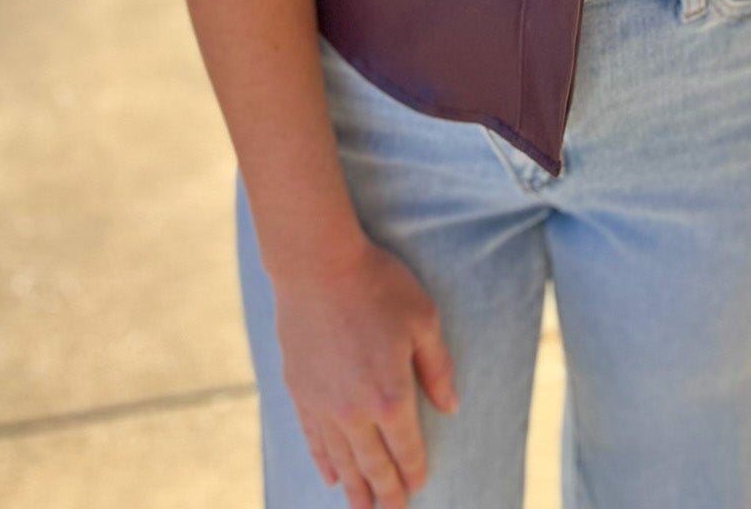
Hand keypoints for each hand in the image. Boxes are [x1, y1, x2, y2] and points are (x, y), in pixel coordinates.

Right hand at [271, 236, 458, 504]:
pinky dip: (325, 462)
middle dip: (386, 494)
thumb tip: (450, 407)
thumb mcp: (423, 319)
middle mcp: (355, 412)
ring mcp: (324, 405)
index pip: (406, 449)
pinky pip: (314, 441)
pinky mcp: (300, 392)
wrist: (317, 265)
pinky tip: (331, 477)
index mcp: (391, 396)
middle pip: (374, 465)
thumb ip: (437, 368)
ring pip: (342, 460)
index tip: (418, 486)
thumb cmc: (377, 285)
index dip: (413, 471)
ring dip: (354, 489)